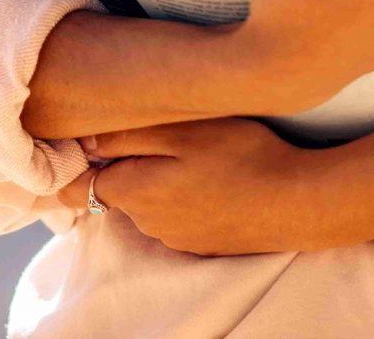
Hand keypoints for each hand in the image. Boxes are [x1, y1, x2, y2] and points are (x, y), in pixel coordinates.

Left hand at [86, 118, 322, 254]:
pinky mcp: (202, 244)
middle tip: (156, 131)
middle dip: (125, 164)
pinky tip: (211, 177)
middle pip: (118, 189)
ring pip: (148, 202)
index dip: (75, 165)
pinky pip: (176, 216)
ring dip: (156, 179)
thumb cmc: (241, 156)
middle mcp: (149, 224)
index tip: (80, 144)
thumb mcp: (182, 130)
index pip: (79, 186)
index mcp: (136, 193)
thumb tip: (86, 143)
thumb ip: (127, 136)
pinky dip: (183, 197)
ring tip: (191, 151)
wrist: (298, 203)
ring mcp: (177, 238)